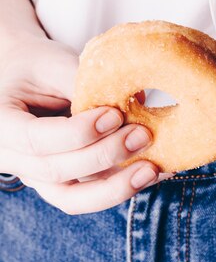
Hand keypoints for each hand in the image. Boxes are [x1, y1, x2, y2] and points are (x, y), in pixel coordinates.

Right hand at [0, 35, 169, 213]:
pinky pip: (90, 195)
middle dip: (103, 156)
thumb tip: (132, 104)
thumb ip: (81, 84)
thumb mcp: (53, 63)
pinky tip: (154, 171)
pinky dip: (122, 186)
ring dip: (116, 187)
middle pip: (56, 172)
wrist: (27, 78)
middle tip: (142, 135)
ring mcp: (37, 177)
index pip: (36, 140)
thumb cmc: (37, 66)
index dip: (77, 133)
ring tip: (153, 169)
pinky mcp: (63, 183)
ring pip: (73, 198)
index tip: (114, 115)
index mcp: (0, 125)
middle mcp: (13, 159)